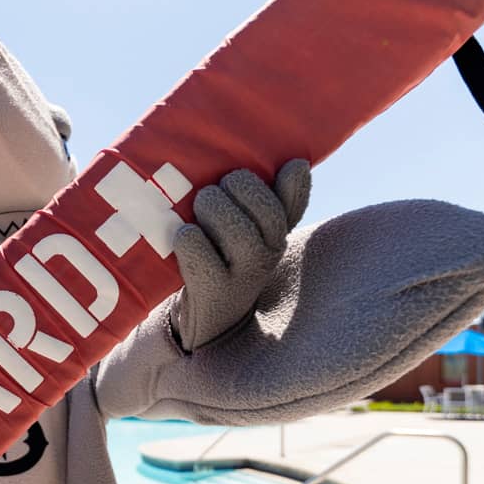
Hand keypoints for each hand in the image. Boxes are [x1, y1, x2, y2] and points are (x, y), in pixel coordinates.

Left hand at [171, 159, 309, 351]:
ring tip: (199, 207)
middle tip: (213, 190)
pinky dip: (188, 236)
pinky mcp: (214, 290)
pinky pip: (198, 248)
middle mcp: (270, 254)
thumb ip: (274, 198)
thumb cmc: (224, 257)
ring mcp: (245, 275)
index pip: (293, 198)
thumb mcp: (251, 229)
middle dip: (236, 186)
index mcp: (279, 232)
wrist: (208, 319)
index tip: (261, 173)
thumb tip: (297, 164)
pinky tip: (186, 235)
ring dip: (211, 207)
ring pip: (236, 228)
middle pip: (264, 208)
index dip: (283, 181)